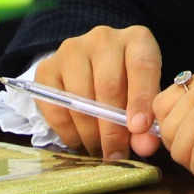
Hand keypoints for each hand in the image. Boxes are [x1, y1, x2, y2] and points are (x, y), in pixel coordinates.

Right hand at [34, 25, 162, 159]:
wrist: (93, 68)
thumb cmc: (127, 84)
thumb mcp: (144, 97)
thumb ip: (147, 123)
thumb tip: (144, 147)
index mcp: (136, 40)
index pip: (142, 66)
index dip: (141, 99)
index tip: (139, 129)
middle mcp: (103, 38)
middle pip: (108, 85)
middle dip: (113, 129)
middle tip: (115, 155)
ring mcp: (72, 50)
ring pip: (81, 98)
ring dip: (90, 133)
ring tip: (99, 151)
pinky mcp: (47, 66)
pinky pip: (56, 105)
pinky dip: (68, 131)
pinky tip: (79, 142)